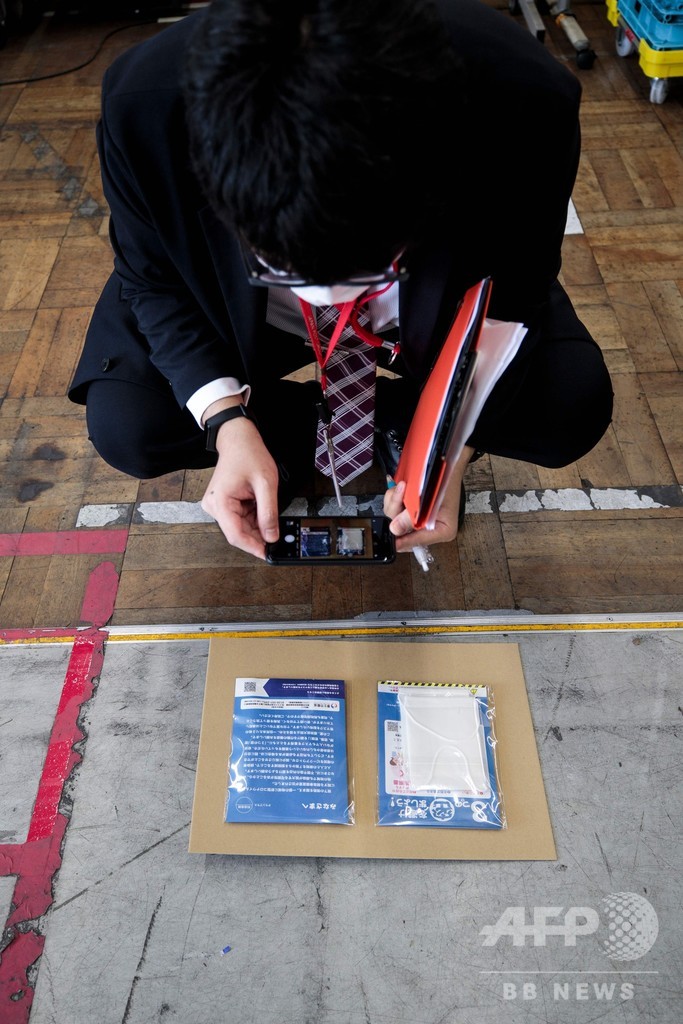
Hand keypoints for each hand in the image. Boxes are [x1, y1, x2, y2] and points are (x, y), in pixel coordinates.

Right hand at [201, 416, 279, 559]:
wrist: (239, 439)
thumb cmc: (248, 454)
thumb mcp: (266, 484)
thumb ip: (269, 513)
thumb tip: (271, 536)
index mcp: (220, 502)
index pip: (236, 535)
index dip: (254, 547)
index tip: (269, 554)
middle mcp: (214, 507)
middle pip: (239, 533)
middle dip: (259, 536)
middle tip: (278, 537)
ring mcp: (218, 506)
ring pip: (241, 528)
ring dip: (258, 526)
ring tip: (270, 514)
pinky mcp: (224, 505)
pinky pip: (241, 519)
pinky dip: (254, 519)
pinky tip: (262, 510)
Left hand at [383, 444, 473, 552]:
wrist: (449, 465)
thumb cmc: (447, 482)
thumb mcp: (431, 501)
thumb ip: (412, 517)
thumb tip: (395, 529)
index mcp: (440, 532)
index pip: (417, 541)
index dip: (402, 541)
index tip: (392, 540)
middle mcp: (427, 528)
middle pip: (402, 529)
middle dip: (397, 510)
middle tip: (401, 491)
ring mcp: (417, 518)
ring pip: (395, 517)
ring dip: (395, 501)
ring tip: (403, 486)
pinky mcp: (409, 509)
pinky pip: (394, 507)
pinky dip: (394, 497)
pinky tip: (401, 488)